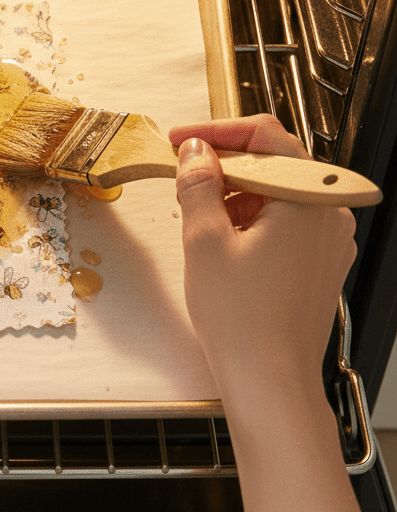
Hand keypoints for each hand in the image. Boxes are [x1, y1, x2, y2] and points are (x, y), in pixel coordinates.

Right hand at [168, 115, 356, 412]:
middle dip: (223, 165)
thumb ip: (198, 185)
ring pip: (278, 194)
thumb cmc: (244, 322)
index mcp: (307, 200)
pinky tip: (221, 240)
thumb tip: (195, 152)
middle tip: (182, 175)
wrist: (270, 380)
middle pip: (274, 164)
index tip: (182, 140)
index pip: (265, 136)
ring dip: (236, 194)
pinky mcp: (319, 261)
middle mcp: (328, 214)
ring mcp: (328, 240)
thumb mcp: (204, 241)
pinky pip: (285, 221)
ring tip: (198, 218)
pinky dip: (251, 219)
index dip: (216, 131)